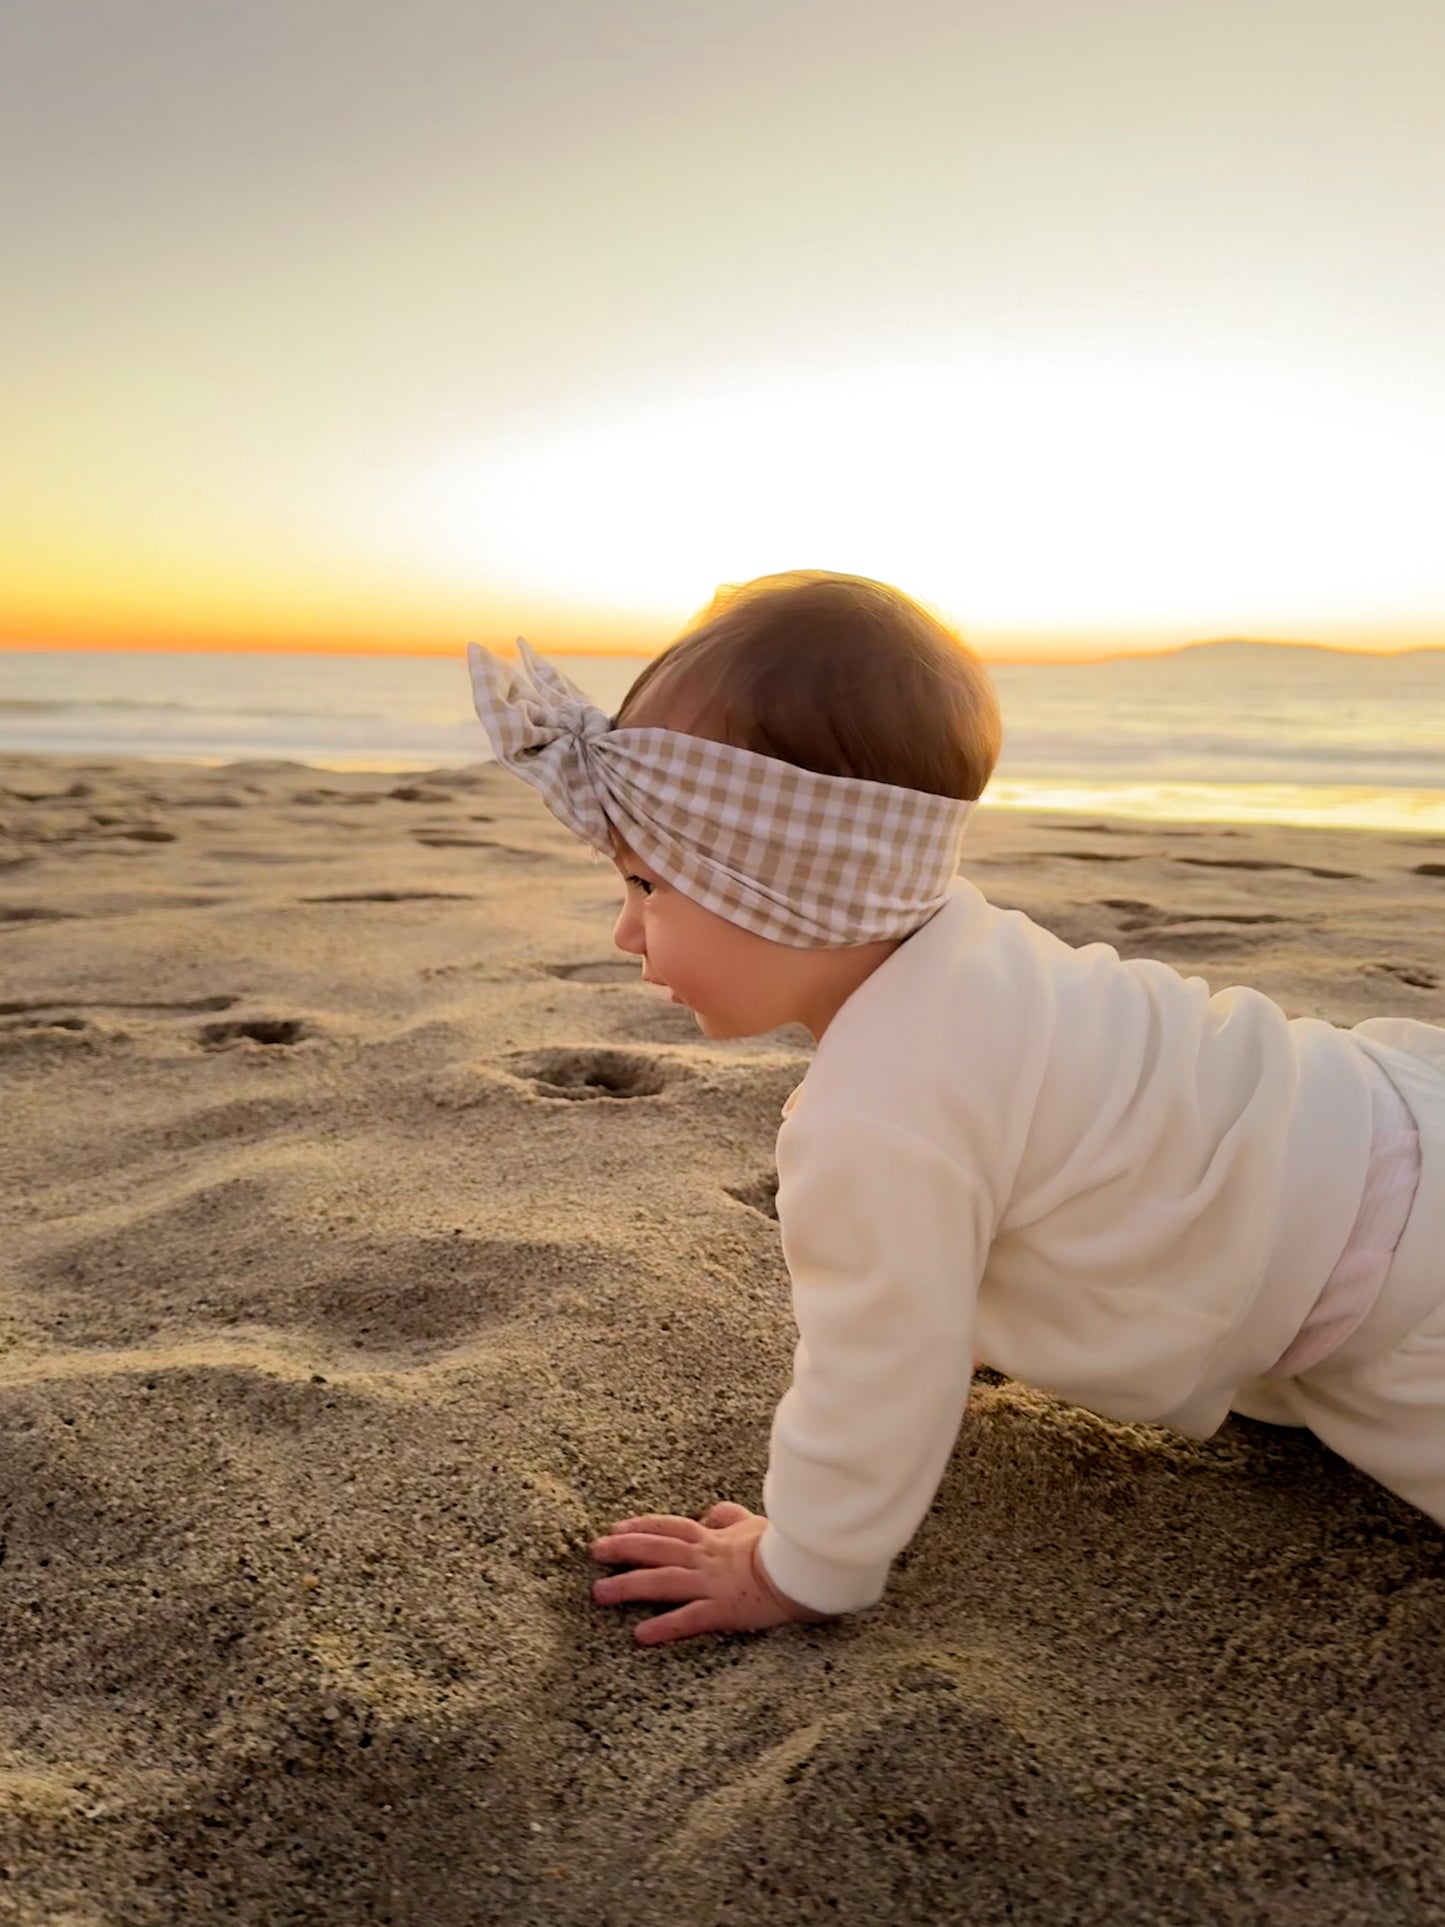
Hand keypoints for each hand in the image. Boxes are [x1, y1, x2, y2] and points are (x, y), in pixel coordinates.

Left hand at [589, 1501, 830, 1645]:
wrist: (807, 1568)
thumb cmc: (783, 1547)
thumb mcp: (753, 1524)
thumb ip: (729, 1518)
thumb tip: (710, 1512)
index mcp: (712, 1539)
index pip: (668, 1527)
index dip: (639, 1527)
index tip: (614, 1529)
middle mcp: (705, 1559)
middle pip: (655, 1550)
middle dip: (621, 1550)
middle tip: (593, 1552)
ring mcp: (711, 1584)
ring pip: (661, 1582)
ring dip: (627, 1587)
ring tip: (599, 1593)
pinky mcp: (723, 1610)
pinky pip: (688, 1619)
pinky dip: (662, 1626)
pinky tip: (639, 1635)